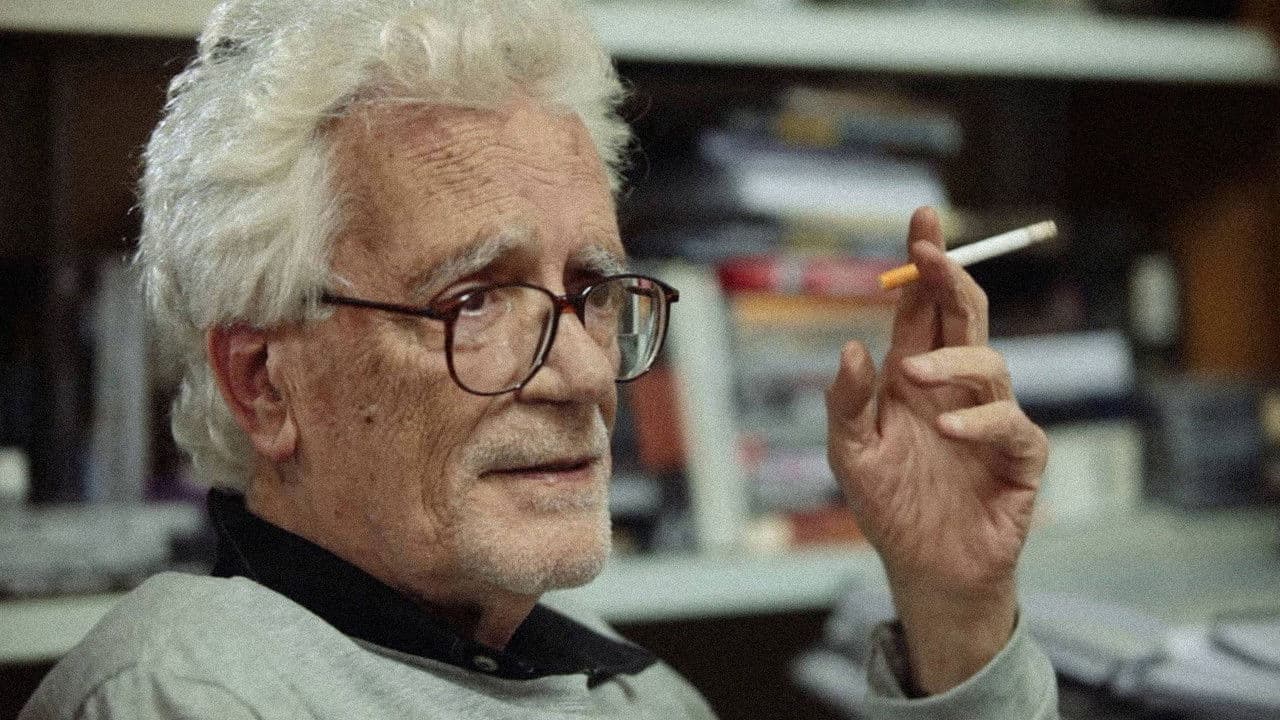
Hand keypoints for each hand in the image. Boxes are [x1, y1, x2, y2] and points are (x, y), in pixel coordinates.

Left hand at [825, 207, 1047, 693]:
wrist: (926, 570)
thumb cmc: (889, 506)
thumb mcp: (849, 453)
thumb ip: (846, 402)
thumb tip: (853, 346)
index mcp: (914, 377)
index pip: (922, 309)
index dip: (923, 268)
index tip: (920, 222)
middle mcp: (955, 388)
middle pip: (964, 317)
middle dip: (951, 277)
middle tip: (929, 252)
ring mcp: (990, 418)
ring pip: (989, 364)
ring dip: (951, 361)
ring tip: (913, 376)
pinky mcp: (1019, 458)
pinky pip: (1011, 426)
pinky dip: (981, 423)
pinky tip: (948, 431)